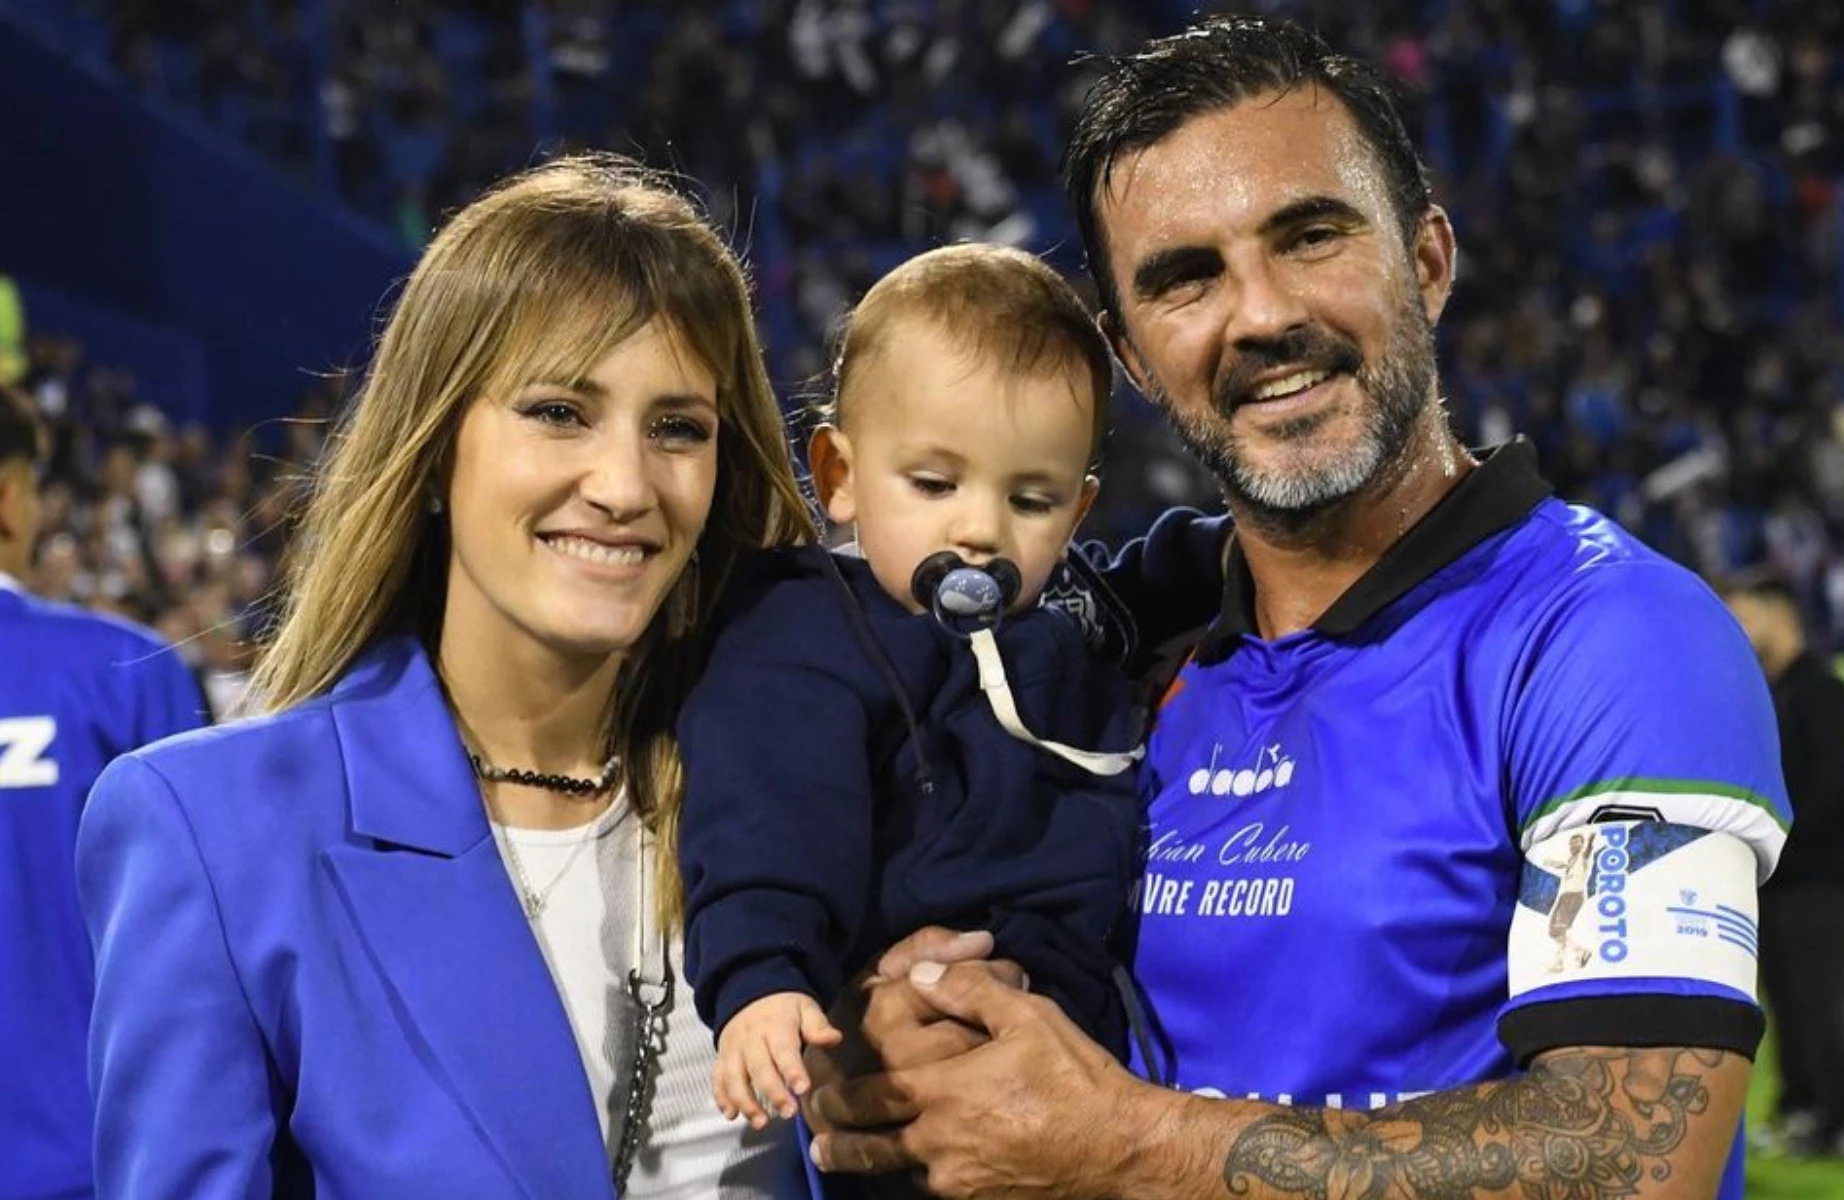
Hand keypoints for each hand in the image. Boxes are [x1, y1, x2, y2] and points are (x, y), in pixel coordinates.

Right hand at [713, 991, 842, 1127]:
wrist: (749, 994)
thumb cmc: (783, 1008)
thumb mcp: (805, 1008)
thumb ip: (818, 1026)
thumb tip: (834, 1038)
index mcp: (775, 1026)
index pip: (783, 1049)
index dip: (792, 1070)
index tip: (802, 1088)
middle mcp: (751, 1039)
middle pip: (759, 1068)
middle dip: (773, 1093)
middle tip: (789, 1113)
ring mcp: (734, 1049)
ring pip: (734, 1077)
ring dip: (745, 1102)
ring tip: (760, 1123)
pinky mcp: (722, 1058)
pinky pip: (717, 1079)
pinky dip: (721, 1098)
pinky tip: (731, 1115)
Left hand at [808, 961, 1145, 1198]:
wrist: (1120, 1148)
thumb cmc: (1075, 1076)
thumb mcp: (1028, 1015)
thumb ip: (968, 990)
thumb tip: (919, 976)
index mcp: (944, 1092)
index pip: (869, 1096)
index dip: (835, 1096)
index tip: (814, 1094)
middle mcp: (939, 1144)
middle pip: (867, 1150)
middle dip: (835, 1143)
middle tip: (816, 1138)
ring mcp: (958, 1181)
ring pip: (894, 1177)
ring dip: (868, 1168)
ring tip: (845, 1159)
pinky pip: (928, 1194)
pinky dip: (910, 1183)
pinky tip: (910, 1175)